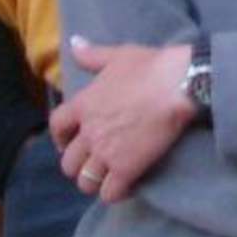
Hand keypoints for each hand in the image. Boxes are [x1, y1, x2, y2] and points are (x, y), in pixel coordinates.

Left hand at [49, 35, 194, 202]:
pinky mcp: (127, 169)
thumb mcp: (118, 55)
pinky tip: (126, 185)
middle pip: (68, 163)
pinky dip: (115, 194)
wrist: (179, 84)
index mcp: (83, 105)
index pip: (57, 127)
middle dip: (78, 165)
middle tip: (93, 163)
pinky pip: (109, 193)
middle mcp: (89, 132)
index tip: (69, 142)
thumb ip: (92, 55)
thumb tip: (74, 43)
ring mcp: (106, 153)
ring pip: (85, 182)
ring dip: (94, 182)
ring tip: (108, 178)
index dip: (60, 139)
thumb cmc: (151, 66)